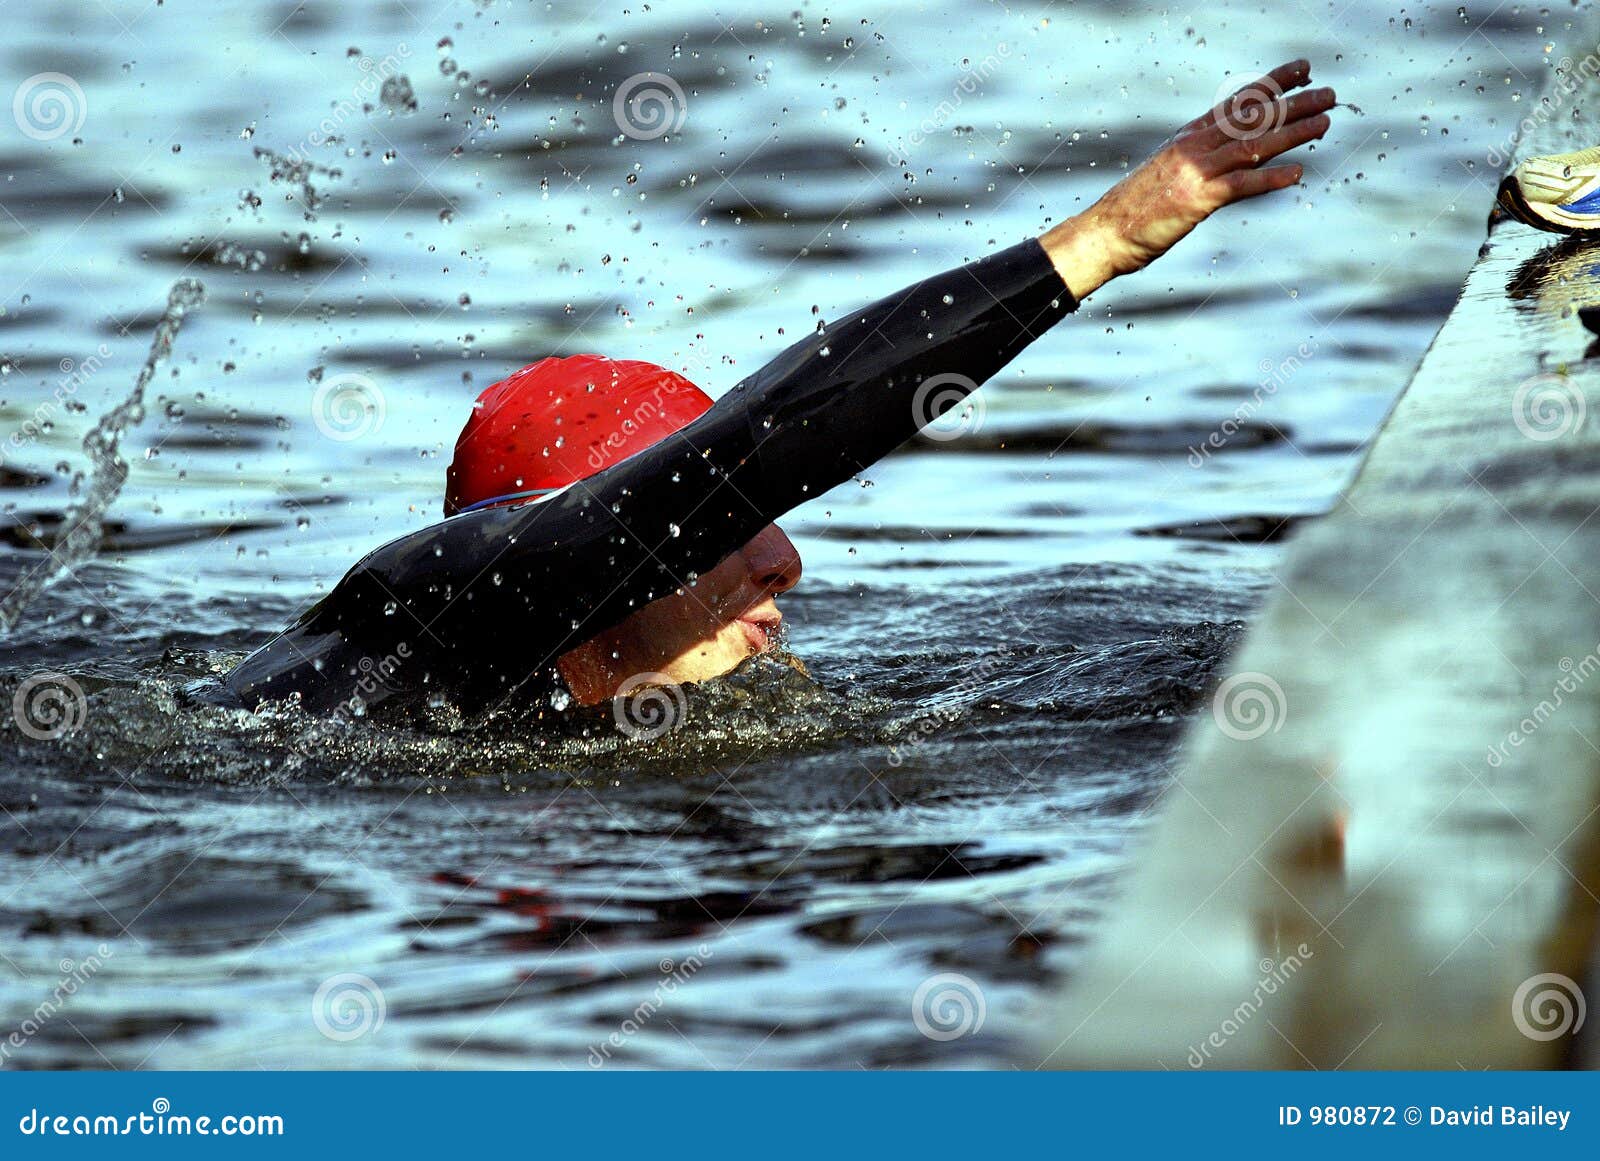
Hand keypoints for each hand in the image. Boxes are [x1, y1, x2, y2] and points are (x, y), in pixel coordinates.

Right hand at [1041, 60, 1335, 299]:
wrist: (1104, 232)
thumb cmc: (1133, 208)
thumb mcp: (1168, 173)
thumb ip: (1197, 162)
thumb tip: (1225, 157)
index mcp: (1188, 137)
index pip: (1237, 102)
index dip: (1273, 83)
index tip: (1302, 70)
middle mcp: (1194, 146)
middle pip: (1253, 118)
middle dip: (1295, 104)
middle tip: (1329, 94)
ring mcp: (1196, 171)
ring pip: (1253, 145)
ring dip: (1293, 133)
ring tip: (1325, 123)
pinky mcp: (1196, 200)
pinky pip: (1240, 186)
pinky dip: (1270, 179)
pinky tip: (1297, 174)